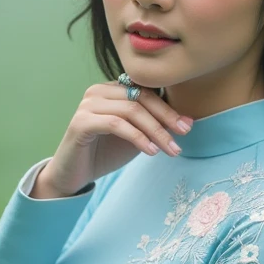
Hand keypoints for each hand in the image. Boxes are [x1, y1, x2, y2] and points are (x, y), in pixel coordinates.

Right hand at [41, 80, 194, 195]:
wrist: (74, 174)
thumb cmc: (106, 153)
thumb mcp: (137, 137)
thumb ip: (156, 126)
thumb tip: (189, 122)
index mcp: (112, 89)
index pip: (146, 91)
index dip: (168, 108)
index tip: (187, 127)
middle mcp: (99, 91)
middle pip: (141, 98)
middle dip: (165, 118)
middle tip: (183, 136)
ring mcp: (88, 104)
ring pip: (131, 110)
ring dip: (155, 131)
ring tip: (170, 149)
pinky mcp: (81, 122)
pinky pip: (116, 124)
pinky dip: (137, 137)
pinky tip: (151, 151)